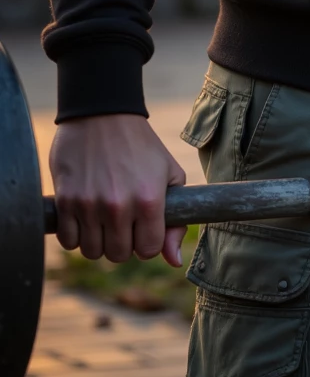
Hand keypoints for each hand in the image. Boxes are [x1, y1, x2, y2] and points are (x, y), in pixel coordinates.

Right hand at [50, 115, 187, 266]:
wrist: (102, 114)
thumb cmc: (141, 146)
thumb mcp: (170, 174)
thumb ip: (176, 221)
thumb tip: (173, 261)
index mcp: (149, 200)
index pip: (148, 251)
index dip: (146, 242)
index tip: (142, 228)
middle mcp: (118, 206)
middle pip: (119, 255)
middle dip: (123, 243)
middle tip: (122, 221)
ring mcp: (89, 204)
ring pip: (92, 252)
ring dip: (99, 241)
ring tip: (103, 219)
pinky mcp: (65, 201)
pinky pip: (68, 241)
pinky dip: (76, 235)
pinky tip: (84, 217)